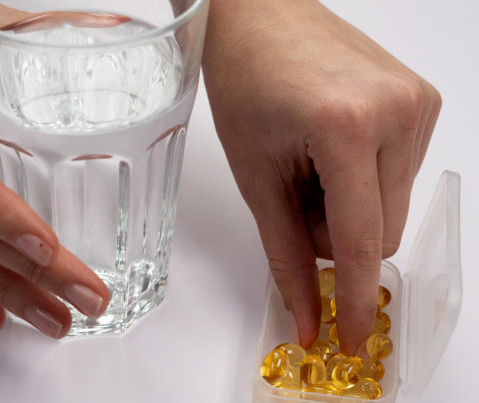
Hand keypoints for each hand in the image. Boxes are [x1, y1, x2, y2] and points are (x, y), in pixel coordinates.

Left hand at [203, 0, 439, 353]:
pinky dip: (363, 180)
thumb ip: (286, 256)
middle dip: (333, 233)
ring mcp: (416, 103)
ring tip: (310, 161)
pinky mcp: (421, 99)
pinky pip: (399, 174)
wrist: (260, 17)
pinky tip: (331, 145)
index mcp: (346, 128)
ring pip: (392, 207)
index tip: (353, 339)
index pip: (363, 242)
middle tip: (294, 193)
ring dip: (348, 206)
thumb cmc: (244, 82)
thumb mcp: (257, 179)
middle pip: (382, 232)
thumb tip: (308, 317)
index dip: (356, 300)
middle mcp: (397, 112)